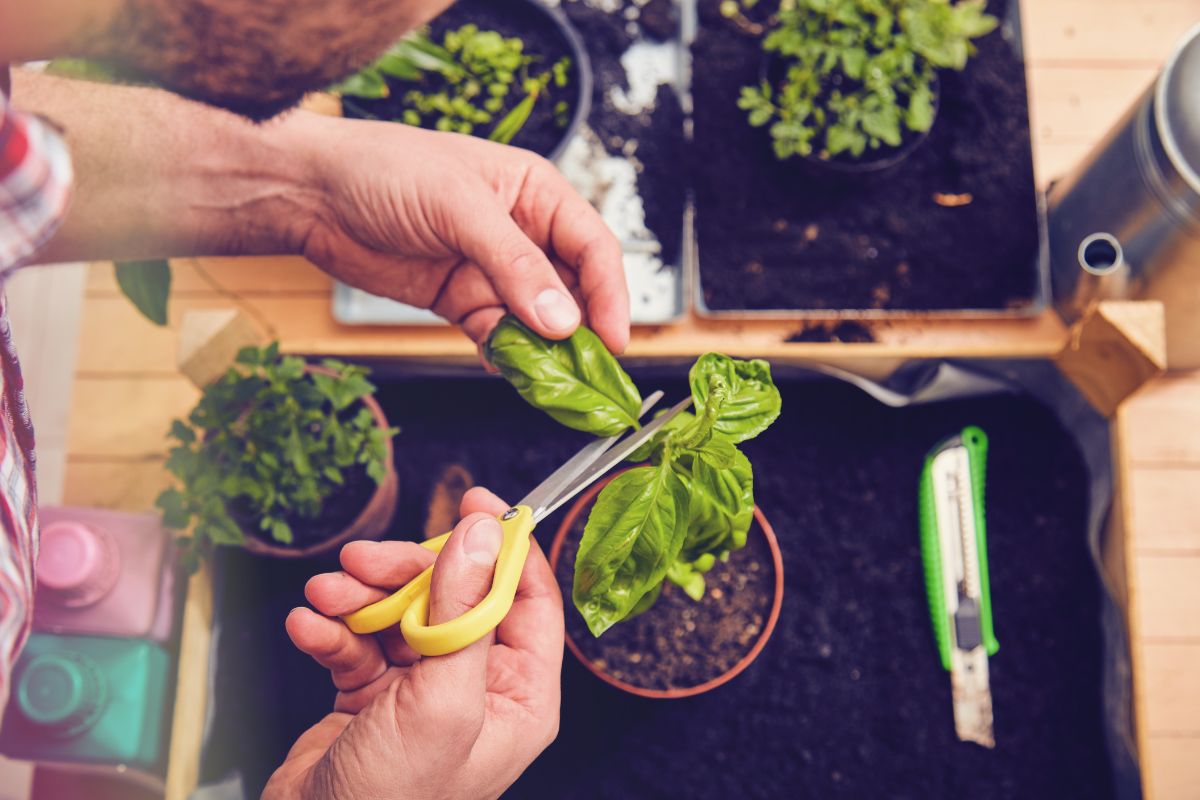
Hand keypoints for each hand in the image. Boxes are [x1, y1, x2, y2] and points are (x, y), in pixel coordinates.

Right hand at [264, 487, 563, 799]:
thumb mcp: (442, 701)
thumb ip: (463, 612)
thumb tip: (482, 535)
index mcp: (519, 694)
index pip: (527, 598)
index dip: (503, 546)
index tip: (474, 501)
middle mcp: (477, 687)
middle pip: (453, 595)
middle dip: (406, 571)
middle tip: (364, 559)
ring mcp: (424, 691)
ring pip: (401, 613)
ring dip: (359, 598)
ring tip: (326, 595)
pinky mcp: (373, 698)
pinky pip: (358, 644)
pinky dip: (332, 631)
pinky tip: (308, 628)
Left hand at [284, 113, 628, 353]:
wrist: (313, 194)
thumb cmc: (386, 169)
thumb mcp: (458, 206)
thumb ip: (513, 264)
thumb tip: (562, 319)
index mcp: (536, 194)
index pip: (593, 247)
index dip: (610, 294)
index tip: (614, 339)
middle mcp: (523, 234)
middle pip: (573, 290)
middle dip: (583, 332)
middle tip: (592, 375)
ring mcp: (492, 271)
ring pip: (538, 320)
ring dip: (547, 351)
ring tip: (554, 383)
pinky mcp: (462, 300)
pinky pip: (500, 336)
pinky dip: (509, 357)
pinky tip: (511, 371)